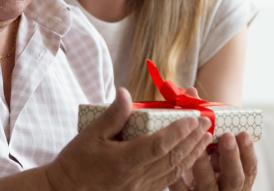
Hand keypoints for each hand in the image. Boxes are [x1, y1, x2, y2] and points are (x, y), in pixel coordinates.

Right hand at [45, 88, 212, 190]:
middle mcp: (135, 177)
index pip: (158, 145)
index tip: (192, 118)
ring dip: (192, 154)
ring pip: (173, 172)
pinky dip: (182, 169)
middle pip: (172, 158)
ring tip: (205, 139)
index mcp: (123, 161)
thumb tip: (125, 93)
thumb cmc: (77, 160)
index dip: (178, 131)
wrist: (67, 188)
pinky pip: (167, 181)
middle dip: (192, 140)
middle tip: (206, 123)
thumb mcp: (91, 133)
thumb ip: (113, 115)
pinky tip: (189, 159)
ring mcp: (139, 188)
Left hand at [169, 85, 257, 190]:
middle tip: (225, 136)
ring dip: (204, 167)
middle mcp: (225, 188)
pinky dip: (180, 180)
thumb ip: (207, 121)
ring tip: (197, 151)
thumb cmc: (203, 154)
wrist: (188, 180)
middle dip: (231, 157)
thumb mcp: (212, 142)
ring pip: (209, 185)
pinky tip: (176, 168)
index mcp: (238, 175)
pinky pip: (182, 190)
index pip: (250, 167)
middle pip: (234, 178)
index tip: (242, 133)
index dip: (247, 152)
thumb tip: (190, 91)